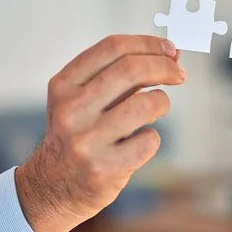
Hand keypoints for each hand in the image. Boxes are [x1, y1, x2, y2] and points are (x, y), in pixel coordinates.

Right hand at [15, 35, 184, 231]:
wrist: (53, 187)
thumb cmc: (79, 135)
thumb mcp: (85, 100)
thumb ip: (123, 77)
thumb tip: (171, 54)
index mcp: (63, 85)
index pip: (112, 47)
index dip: (148, 44)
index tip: (169, 49)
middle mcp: (71, 110)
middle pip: (131, 69)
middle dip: (165, 67)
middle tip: (179, 73)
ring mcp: (87, 141)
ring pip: (146, 104)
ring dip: (161, 102)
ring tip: (157, 109)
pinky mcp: (105, 168)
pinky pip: (150, 140)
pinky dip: (152, 137)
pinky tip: (138, 143)